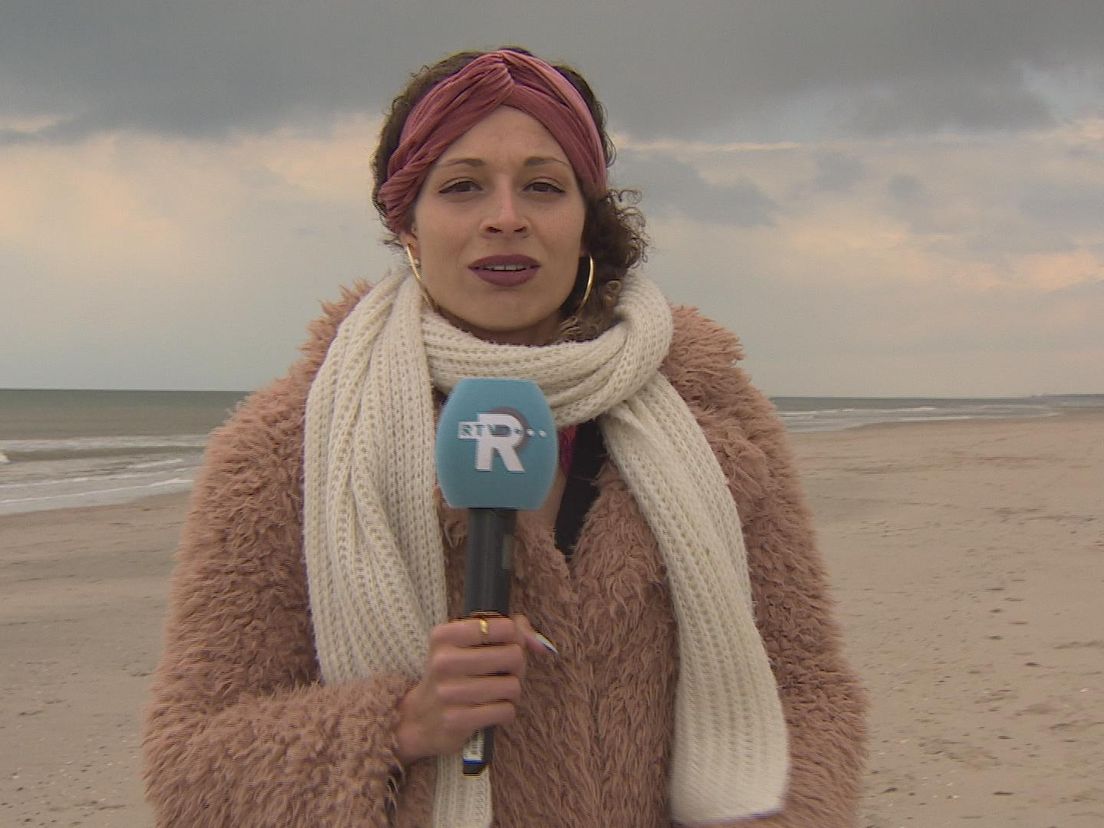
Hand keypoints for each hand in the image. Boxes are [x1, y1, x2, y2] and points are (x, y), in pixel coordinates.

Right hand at [394, 614, 550, 764]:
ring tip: (498, 692)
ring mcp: (449, 692)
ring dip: (511, 691)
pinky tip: (491, 710)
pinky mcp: (457, 720)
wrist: (419, 719)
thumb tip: (542, 646)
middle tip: (505, 673)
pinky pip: (505, 711)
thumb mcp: (468, 644)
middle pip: (513, 655)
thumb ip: (510, 633)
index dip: (514, 637)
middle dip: (517, 666)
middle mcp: (444, 661)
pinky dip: (505, 711)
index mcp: (445, 635)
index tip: (506, 646)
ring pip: (512, 686)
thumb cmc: (453, 675)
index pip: (503, 626)